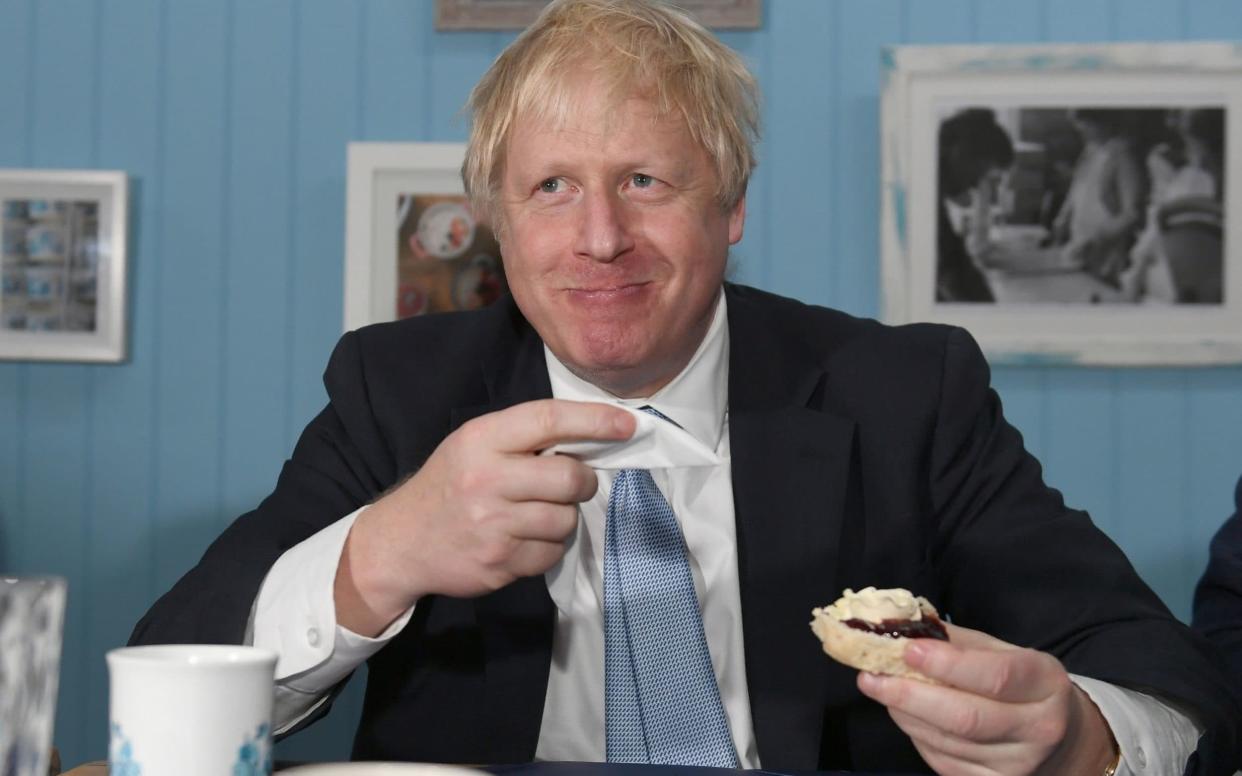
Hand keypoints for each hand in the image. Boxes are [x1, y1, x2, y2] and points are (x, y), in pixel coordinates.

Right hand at [336, 399, 635, 634]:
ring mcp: (493, 525)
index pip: (549, 419)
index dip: (595, 420)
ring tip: (538, 513)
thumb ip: (523, 439)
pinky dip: (548, 547)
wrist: (402, 542)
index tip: (628, 423)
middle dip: (584, 481)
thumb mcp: (473, 446)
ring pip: (566, 519)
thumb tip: (593, 441)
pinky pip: (551, 552)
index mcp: (481, 440)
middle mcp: (487, 479)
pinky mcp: (498, 563)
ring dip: (564, 517)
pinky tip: (523, 539)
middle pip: (571, 477)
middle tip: (574, 483)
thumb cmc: (449, 484)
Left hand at [857, 623, 1117, 775]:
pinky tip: (906, 714)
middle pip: (966, 718)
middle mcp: (1039, 729)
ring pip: (947, 741)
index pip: (996, 676)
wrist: (1064, 739)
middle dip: (909, 695)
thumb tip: (900, 628)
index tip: (906, 649)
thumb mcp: (1005, 652)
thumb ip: (956, 642)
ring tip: (881, 689)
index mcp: (1045, 683)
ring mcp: (1018, 765)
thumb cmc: (1023, 685)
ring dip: (904, 713)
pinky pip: (942, 760)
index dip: (947, 664)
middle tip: (870, 677)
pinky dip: (916, 735)